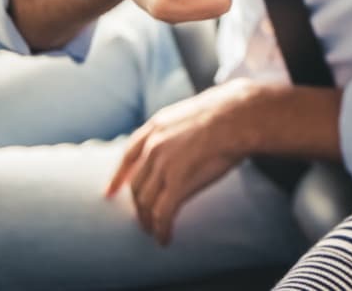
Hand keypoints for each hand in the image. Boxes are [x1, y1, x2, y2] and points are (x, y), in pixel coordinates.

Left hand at [106, 80, 256, 244]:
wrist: (241, 114)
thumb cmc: (228, 112)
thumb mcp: (192, 114)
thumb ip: (178, 130)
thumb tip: (183, 142)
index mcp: (156, 126)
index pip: (128, 156)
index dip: (118, 176)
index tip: (110, 192)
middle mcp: (154, 144)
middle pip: (137, 184)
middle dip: (138, 206)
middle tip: (143, 220)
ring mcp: (163, 162)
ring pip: (146, 201)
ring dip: (148, 221)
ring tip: (154, 232)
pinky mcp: (177, 180)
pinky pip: (163, 212)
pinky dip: (161, 229)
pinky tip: (165, 238)